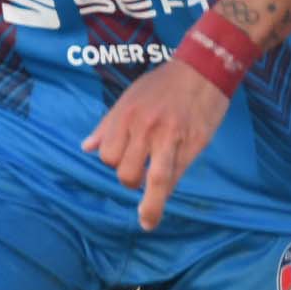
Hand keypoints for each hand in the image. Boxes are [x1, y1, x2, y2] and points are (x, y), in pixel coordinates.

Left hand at [82, 59, 231, 231]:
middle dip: (130, 180)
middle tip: (139, 176)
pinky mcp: (192, 145)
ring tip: (147, 221)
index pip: (108, 156)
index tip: (124, 163)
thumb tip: (87, 148)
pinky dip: (167, 192)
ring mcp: (169, 138)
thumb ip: (108, 124)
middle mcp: (144, 128)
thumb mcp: (129, 96)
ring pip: (152, 183)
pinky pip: (176, 177)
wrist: (204, 68)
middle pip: (125, 172)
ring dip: (149, 206)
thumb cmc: (164, 83)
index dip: (114, 164)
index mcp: (125, 116)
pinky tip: (164, 198)